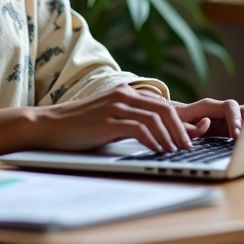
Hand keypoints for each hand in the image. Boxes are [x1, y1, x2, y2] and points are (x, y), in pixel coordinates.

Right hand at [33, 84, 197, 152]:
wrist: (49, 125)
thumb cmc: (80, 126)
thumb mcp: (111, 119)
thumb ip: (134, 121)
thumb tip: (162, 134)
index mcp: (125, 92)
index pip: (162, 104)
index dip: (181, 120)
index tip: (194, 135)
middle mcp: (123, 95)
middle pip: (164, 109)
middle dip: (181, 129)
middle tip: (189, 146)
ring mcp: (115, 106)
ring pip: (155, 118)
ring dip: (170, 136)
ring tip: (176, 151)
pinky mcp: (108, 121)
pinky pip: (139, 128)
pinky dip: (153, 140)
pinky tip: (157, 151)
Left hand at [171, 98, 243, 138]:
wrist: (169, 117)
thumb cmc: (172, 120)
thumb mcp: (176, 122)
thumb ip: (189, 125)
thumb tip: (206, 124)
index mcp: (208, 106)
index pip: (228, 107)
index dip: (235, 119)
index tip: (237, 135)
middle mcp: (218, 110)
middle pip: (240, 109)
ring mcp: (223, 118)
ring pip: (243, 116)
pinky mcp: (225, 127)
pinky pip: (240, 126)